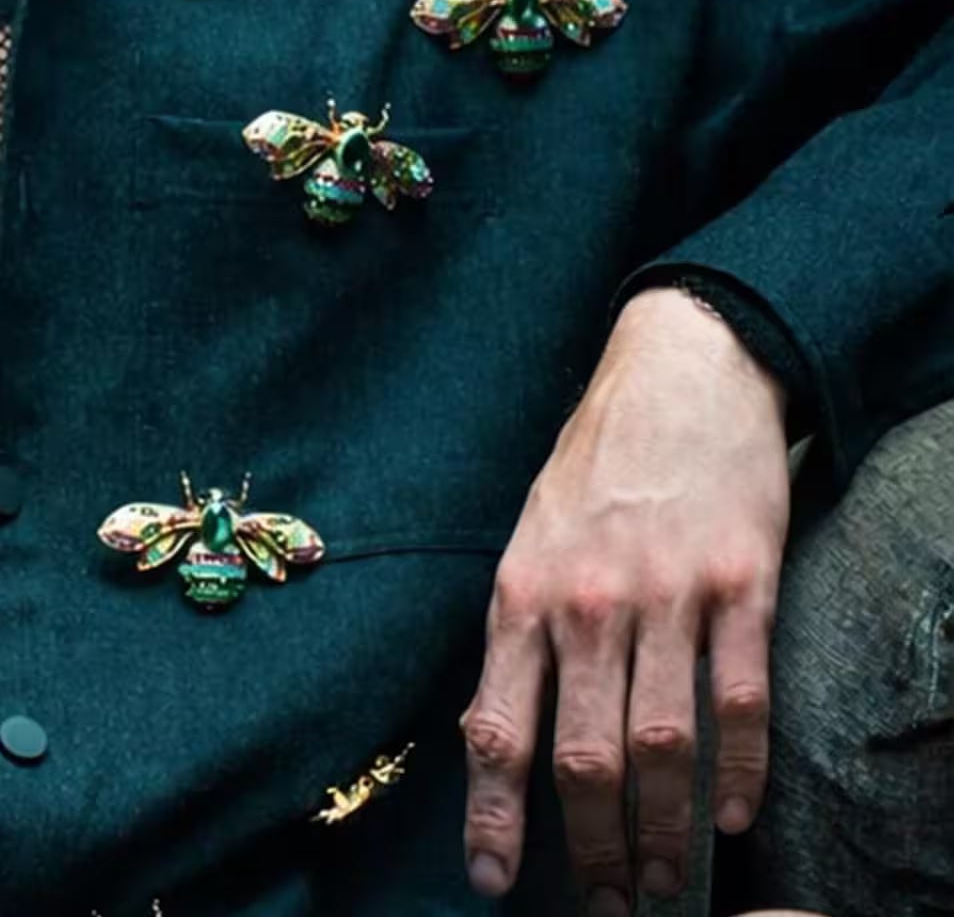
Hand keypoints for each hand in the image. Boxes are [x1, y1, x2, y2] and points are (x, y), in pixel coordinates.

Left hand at [459, 287, 791, 909]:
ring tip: (663, 886)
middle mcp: (587, 600)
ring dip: (664, 831)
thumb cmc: (594, 465)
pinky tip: (736, 818)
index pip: (499, 726)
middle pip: (585, 756)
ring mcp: (667, 593)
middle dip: (593, 848)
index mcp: (522, 592)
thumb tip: (498, 733)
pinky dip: (739, 772)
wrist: (676, 371)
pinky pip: (740, 700)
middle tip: (608, 906)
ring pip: (661, 744)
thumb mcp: (528, 538)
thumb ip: (519, 633)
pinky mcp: (741, 583)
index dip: (495, 814)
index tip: (495, 881)